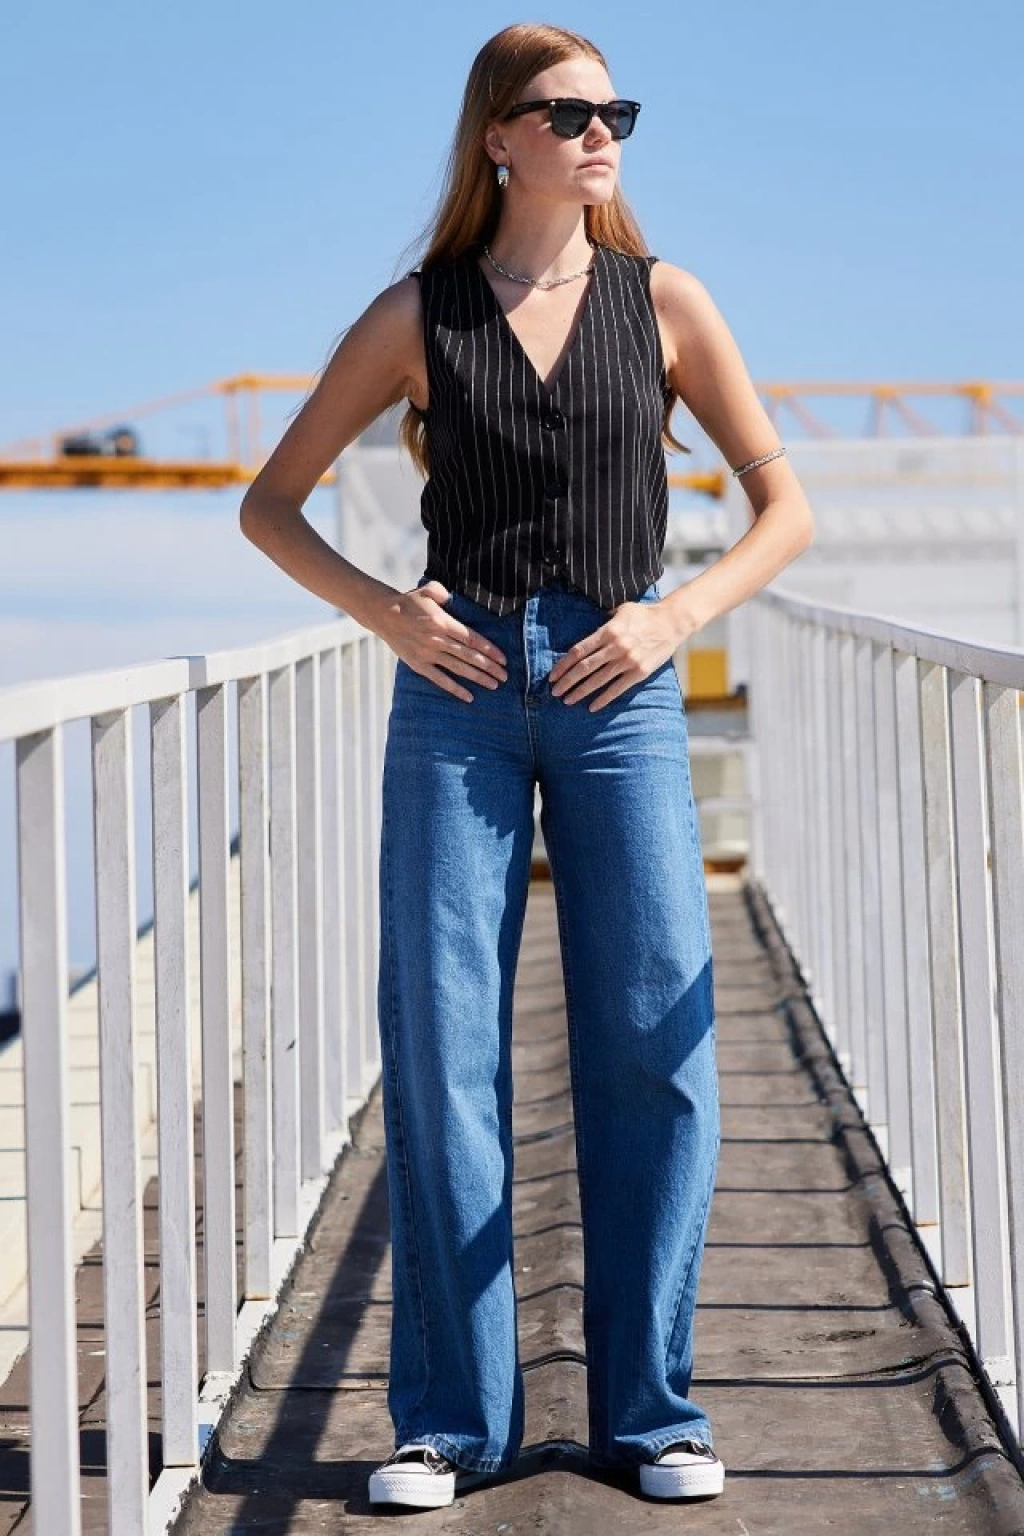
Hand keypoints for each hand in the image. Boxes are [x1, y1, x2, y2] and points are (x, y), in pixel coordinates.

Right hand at [373, 580, 507, 703]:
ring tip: (494, 685)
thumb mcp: (428, 590)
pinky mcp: (419, 664)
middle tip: (505, 676)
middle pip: (469, 656)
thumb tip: (454, 598)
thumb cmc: (410, 602)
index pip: (472, 638)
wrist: (384, 615)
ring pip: (458, 668)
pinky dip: (455, 689)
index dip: (489, 650)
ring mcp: (428, 654)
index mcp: (442, 622)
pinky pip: (439, 679)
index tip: (503, 659)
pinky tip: (469, 697)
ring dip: (478, 678)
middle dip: (489, 667)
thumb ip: (443, 592)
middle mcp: (437, 640)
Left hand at [548, 597, 686, 711]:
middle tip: (555, 692)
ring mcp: (628, 661)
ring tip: (567, 700)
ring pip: (598, 680)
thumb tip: (587, 632)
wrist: (672, 622)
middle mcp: (616, 647)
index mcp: (608, 631)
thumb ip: (603, 621)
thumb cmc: (644, 614)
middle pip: (584, 668)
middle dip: (567, 682)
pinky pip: (617, 689)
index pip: (578, 651)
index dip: (563, 665)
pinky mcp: (639, 672)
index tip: (552, 676)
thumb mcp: (620, 611)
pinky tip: (591, 706)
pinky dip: (603, 699)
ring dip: (580, 692)